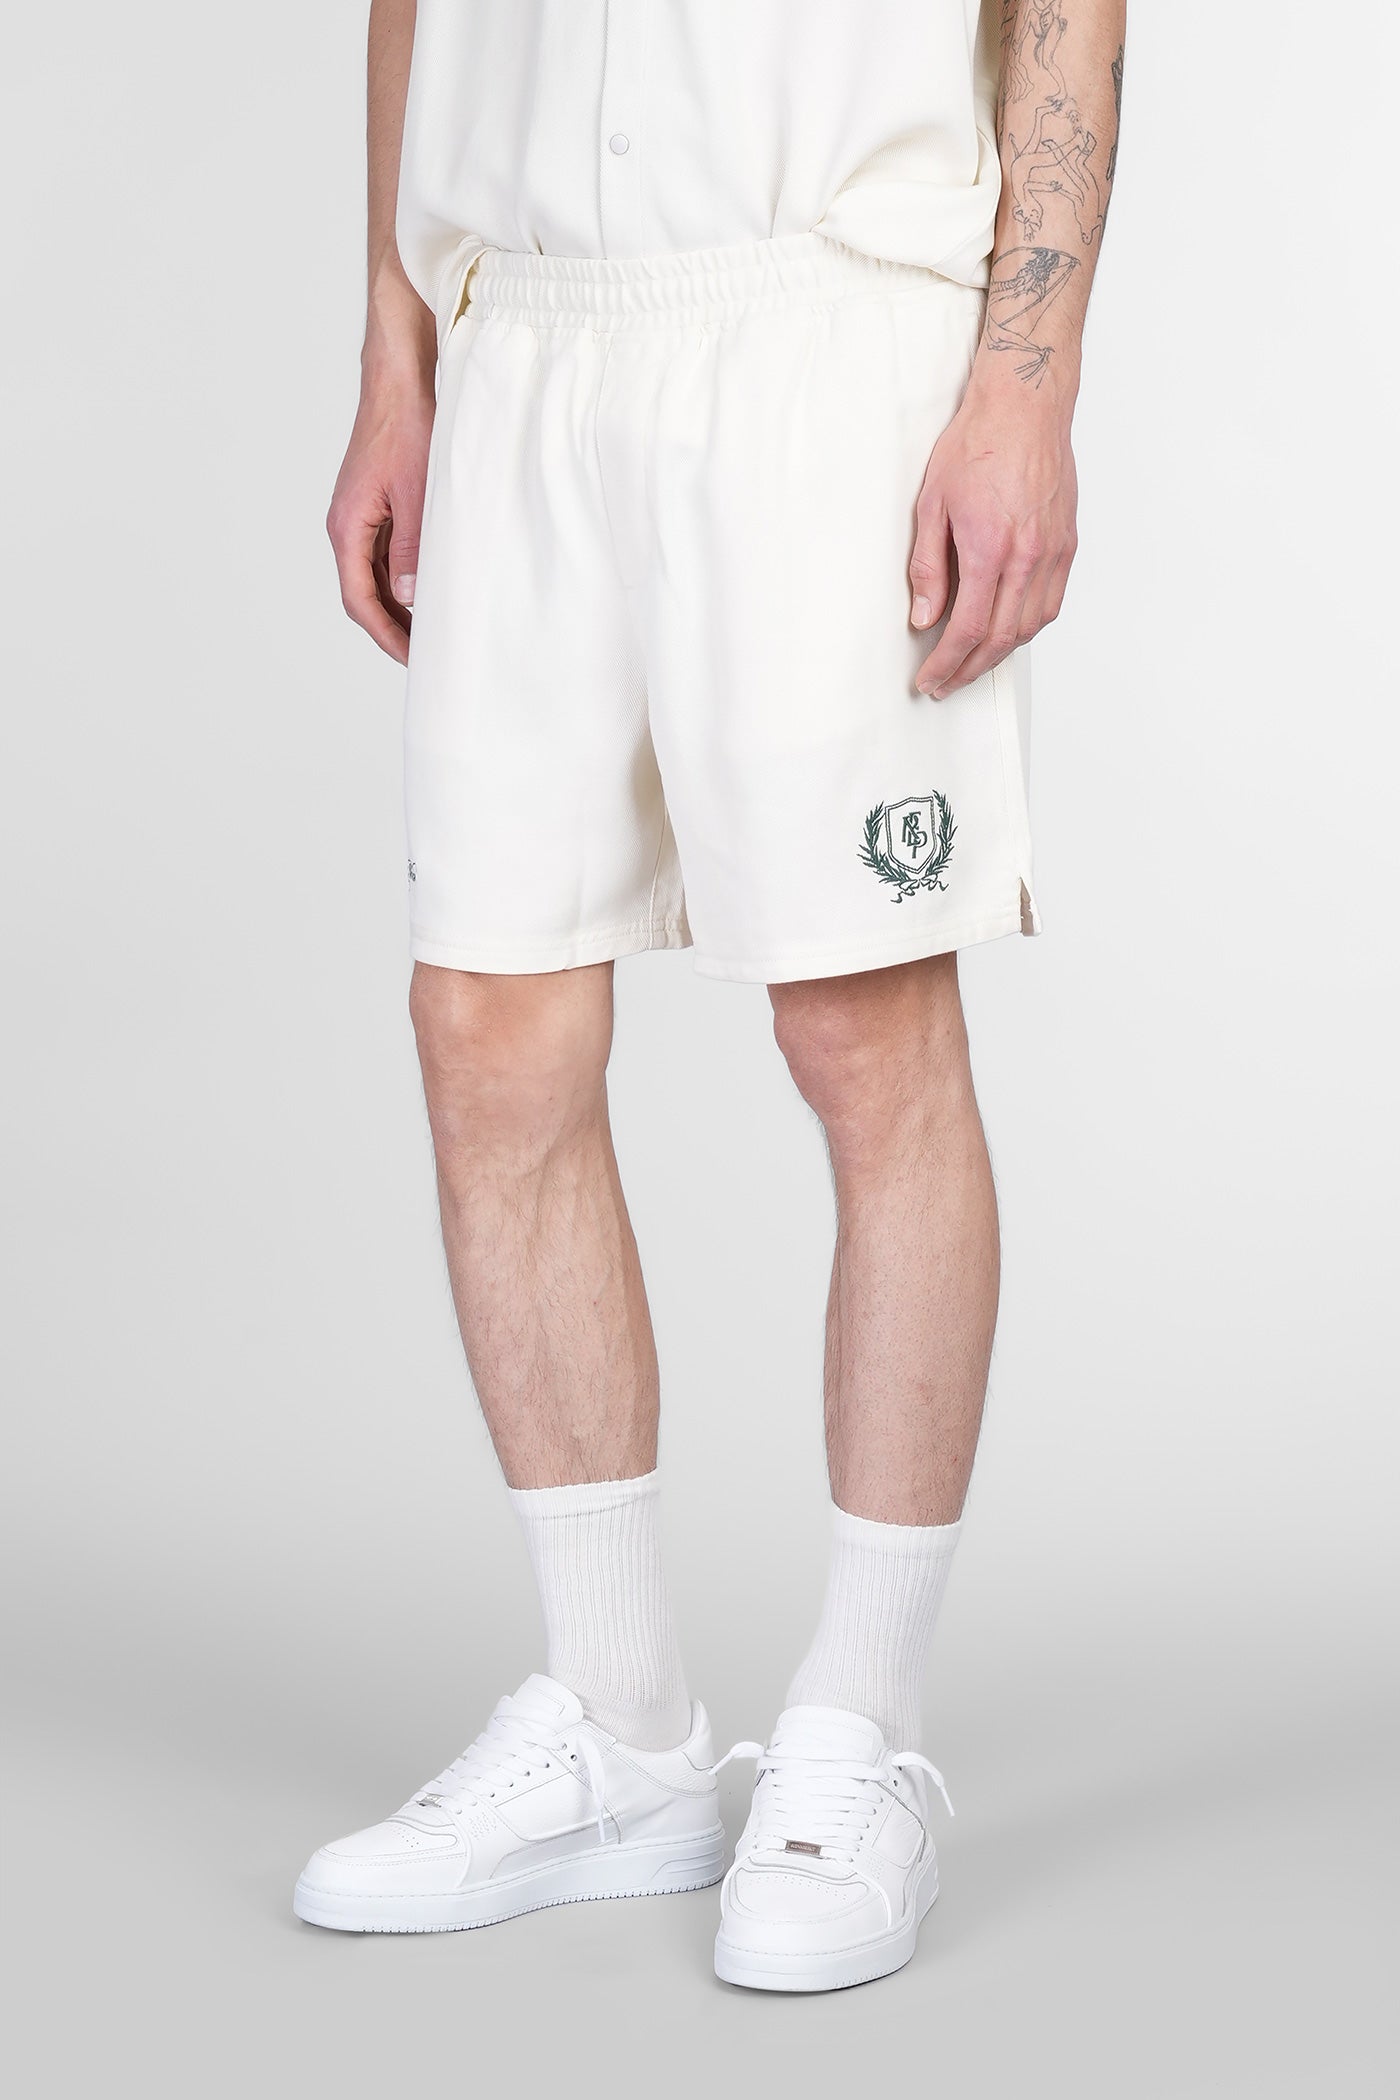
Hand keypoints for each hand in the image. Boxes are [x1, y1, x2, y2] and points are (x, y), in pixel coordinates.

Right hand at [327, 380, 434, 666]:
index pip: (360, 600)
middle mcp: (347, 527)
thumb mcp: (417, 494)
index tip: (413, 658)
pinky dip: (404, 579)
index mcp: (347, 527)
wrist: (399, 380)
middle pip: (365, 595)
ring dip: (399, 606)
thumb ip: (412, 549)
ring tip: (432, 630)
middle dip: (393, 628)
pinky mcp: (376, 507)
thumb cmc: (407, 427)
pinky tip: (429, 590)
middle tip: (427, 654)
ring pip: (376, 578)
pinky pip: (386, 555)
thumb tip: (407, 599)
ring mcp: (361, 518)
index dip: (386, 635)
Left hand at [909, 386, 1077, 696]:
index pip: (968, 629)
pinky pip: (1051, 603)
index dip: (946, 663)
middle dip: (969, 670)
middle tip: (945, 685)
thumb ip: (928, 567)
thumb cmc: (977, 444)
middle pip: (1002, 639)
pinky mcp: (1067, 544)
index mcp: (990, 549)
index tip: (929, 680)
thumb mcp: (932, 504)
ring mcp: (1053, 552)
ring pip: (1031, 627)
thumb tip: (925, 617)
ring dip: (1000, 655)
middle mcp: (1028, 557)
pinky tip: (1008, 631)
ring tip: (972, 664)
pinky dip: (1028, 627)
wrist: (1025, 406)